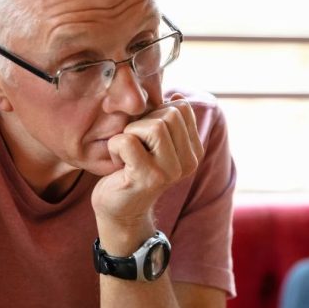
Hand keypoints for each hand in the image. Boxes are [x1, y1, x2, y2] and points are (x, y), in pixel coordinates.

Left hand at [91, 94, 204, 250]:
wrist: (119, 211)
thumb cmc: (133, 170)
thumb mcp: (155, 143)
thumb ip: (167, 121)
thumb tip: (178, 97)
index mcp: (193, 152)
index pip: (181, 108)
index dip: (156, 113)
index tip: (146, 137)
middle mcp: (188, 163)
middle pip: (170, 114)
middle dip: (143, 122)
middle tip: (134, 145)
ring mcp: (170, 171)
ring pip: (153, 125)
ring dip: (130, 133)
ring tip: (127, 154)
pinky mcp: (147, 177)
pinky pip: (127, 140)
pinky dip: (115, 146)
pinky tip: (117, 164)